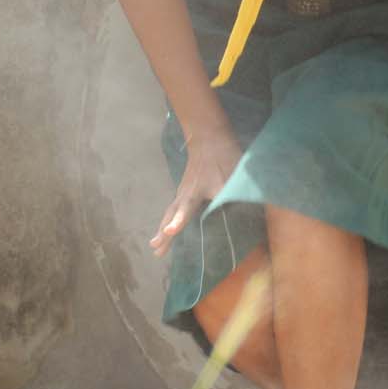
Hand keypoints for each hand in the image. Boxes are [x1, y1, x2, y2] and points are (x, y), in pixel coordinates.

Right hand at [150, 129, 241, 255]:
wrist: (208, 138)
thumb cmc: (221, 157)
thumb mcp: (229, 175)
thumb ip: (228, 194)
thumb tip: (232, 212)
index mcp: (195, 192)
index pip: (184, 210)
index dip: (178, 222)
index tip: (169, 231)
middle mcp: (185, 194)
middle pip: (171, 216)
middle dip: (164, 234)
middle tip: (155, 250)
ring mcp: (182, 192)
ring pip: (170, 213)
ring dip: (163, 230)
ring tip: (155, 246)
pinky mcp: (185, 191)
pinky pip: (173, 210)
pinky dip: (167, 221)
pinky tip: (167, 228)